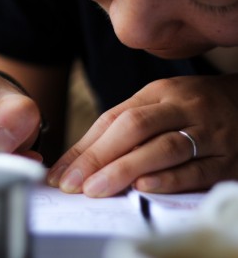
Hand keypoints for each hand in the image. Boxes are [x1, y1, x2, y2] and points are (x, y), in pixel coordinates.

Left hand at [47, 74, 237, 196]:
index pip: (113, 119)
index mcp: (158, 93)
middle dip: (99, 158)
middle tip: (73, 184)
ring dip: (126, 169)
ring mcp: (208, 132)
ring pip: (164, 148)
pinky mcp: (228, 159)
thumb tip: (78, 160)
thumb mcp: (158, 103)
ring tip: (97, 188)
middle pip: (135, 128)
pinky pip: (197, 169)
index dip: (84, 148)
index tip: (61, 172)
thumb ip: (122, 126)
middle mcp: (182, 108)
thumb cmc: (193, 107)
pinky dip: (169, 180)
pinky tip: (144, 188)